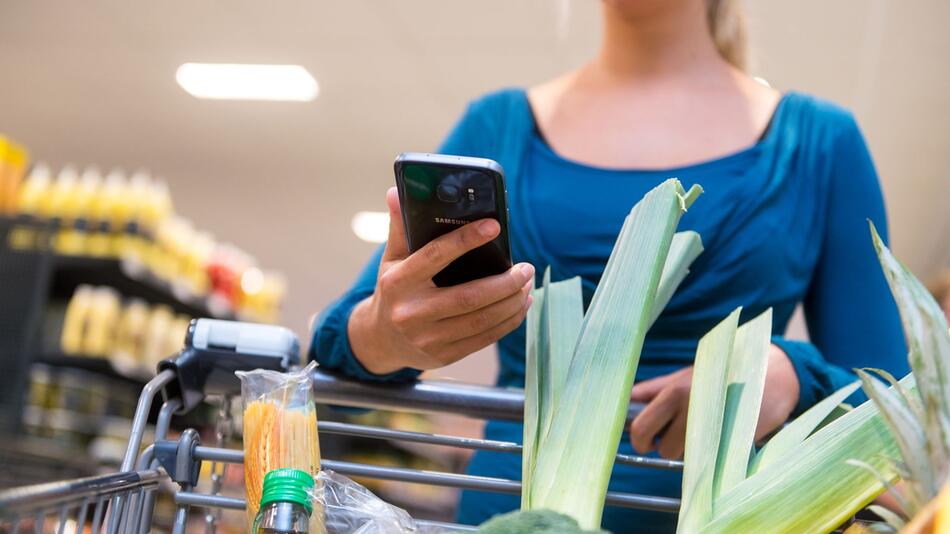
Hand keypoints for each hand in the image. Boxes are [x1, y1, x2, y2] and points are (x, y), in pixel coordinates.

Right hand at [348, 187, 534, 373]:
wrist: (380, 340)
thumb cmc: (393, 291)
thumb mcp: (391, 259)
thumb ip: (399, 227)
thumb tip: (395, 192)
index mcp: (399, 282)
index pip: (436, 256)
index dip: (466, 240)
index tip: (494, 226)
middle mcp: (412, 313)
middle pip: (470, 297)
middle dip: (505, 282)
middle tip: (525, 267)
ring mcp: (428, 338)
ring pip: (482, 320)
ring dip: (512, 302)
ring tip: (526, 284)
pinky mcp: (444, 355)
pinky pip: (484, 338)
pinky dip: (509, 321)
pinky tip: (521, 305)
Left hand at [628, 343, 799, 458]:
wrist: (771, 374)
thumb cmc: (721, 375)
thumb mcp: (684, 375)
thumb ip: (654, 389)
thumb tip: (627, 400)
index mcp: (674, 391)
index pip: (640, 426)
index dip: (638, 438)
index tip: (644, 440)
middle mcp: (690, 409)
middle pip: (661, 447)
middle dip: (660, 448)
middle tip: (667, 442)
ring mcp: (712, 427)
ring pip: (684, 457)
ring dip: (687, 451)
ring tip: (699, 433)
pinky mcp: (732, 442)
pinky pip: (707, 460)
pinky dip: (707, 456)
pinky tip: (715, 441)